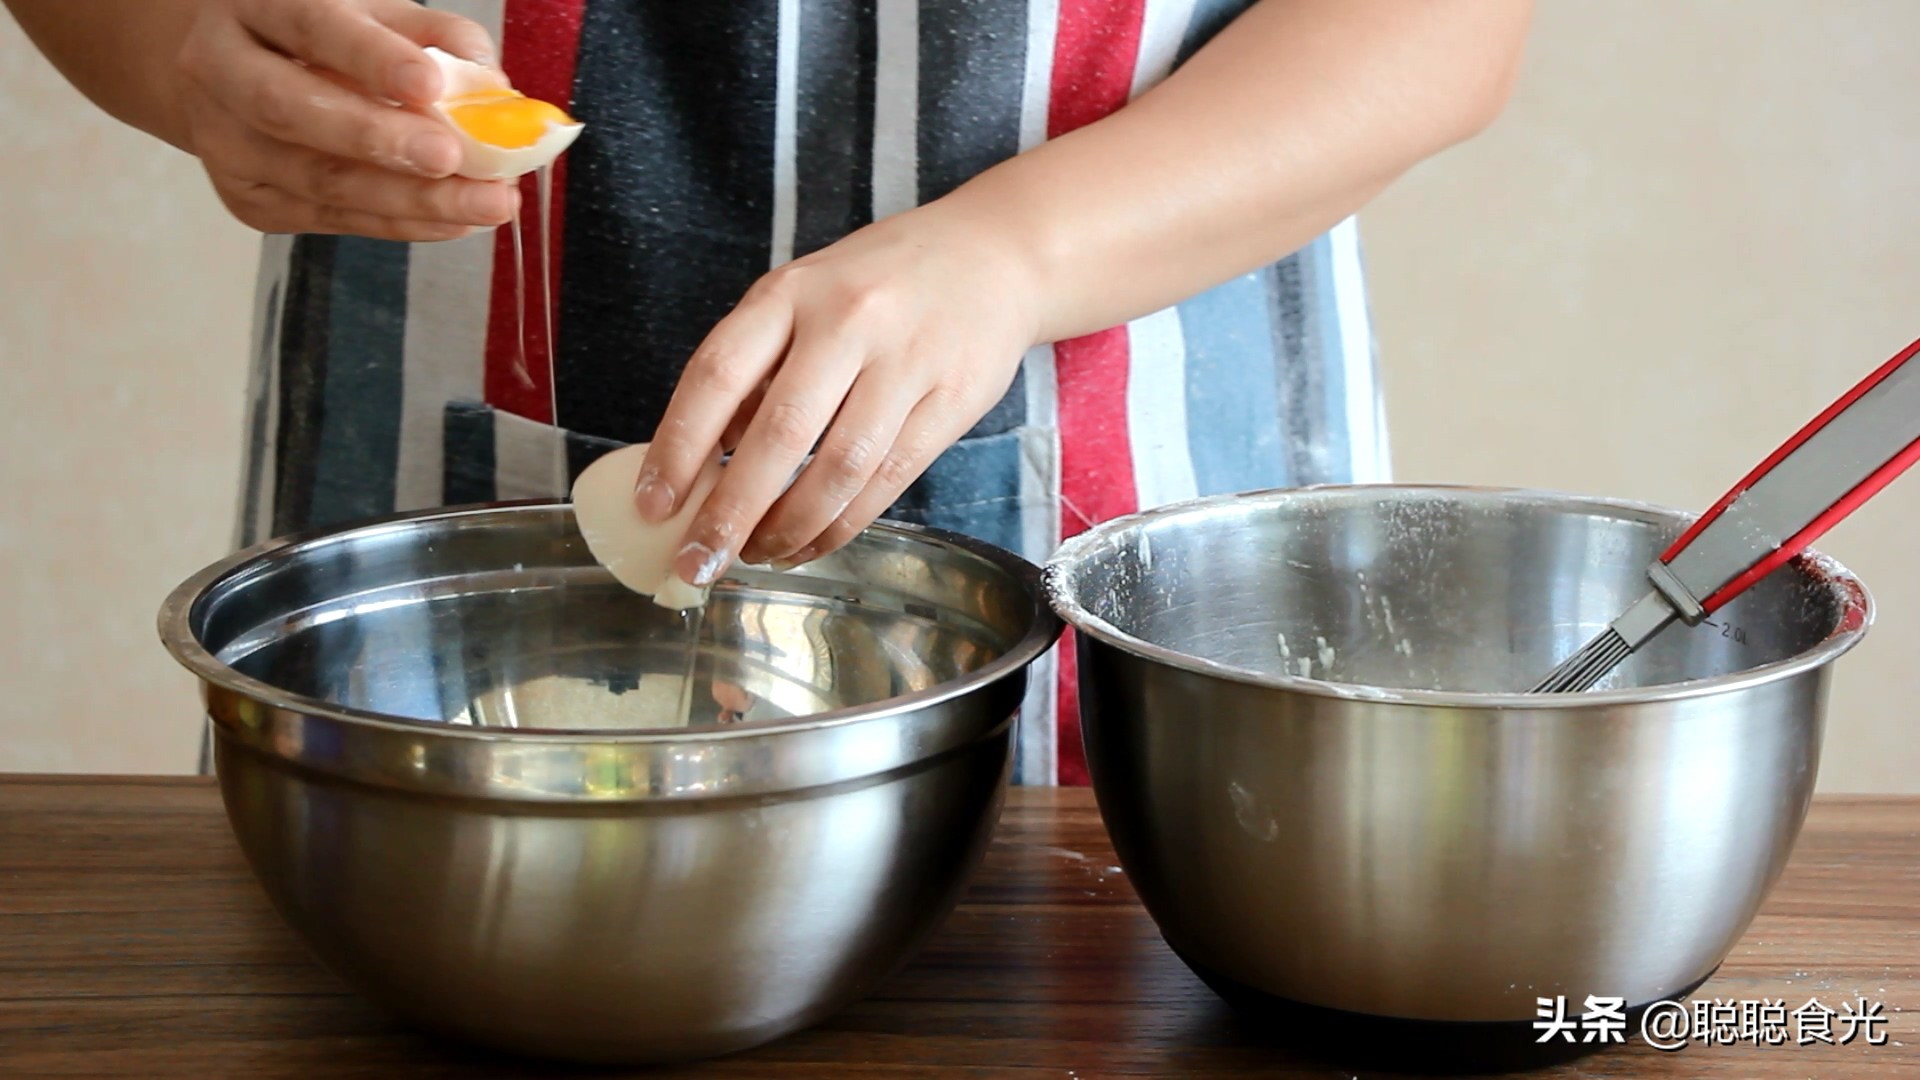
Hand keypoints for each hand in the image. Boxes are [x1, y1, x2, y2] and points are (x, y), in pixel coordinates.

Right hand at [171, 0, 516, 240]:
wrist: (239, 75)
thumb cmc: (324, 37)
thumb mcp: (374, 14)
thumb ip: (434, 37)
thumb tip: (492, 86)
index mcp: (254, 6)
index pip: (310, 27)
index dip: (370, 59)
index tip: (430, 85)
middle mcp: (220, 70)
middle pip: (289, 111)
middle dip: (376, 140)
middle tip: (451, 158)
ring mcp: (225, 142)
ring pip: (315, 181)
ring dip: (410, 200)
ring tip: (486, 203)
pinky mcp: (248, 199)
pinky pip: (332, 219)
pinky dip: (402, 223)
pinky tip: (456, 220)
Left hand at [633, 203, 1041, 584]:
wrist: (994, 256)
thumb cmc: (882, 282)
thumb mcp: (803, 297)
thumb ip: (756, 369)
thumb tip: (706, 460)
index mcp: (791, 292)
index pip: (718, 374)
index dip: (679, 446)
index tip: (654, 505)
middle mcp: (847, 321)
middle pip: (780, 433)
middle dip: (731, 512)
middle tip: (699, 562)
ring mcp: (905, 361)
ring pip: (839, 468)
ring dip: (790, 527)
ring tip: (758, 556)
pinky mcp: (951, 402)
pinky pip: (888, 480)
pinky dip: (843, 524)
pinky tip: (812, 542)